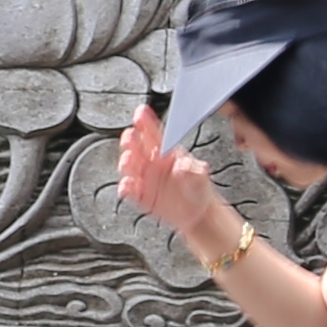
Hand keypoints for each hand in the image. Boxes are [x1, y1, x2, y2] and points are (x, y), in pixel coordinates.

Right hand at [112, 118, 237, 263]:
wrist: (197, 214)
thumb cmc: (199, 190)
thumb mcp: (201, 175)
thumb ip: (192, 169)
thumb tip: (181, 165)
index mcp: (167, 152)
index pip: (154, 133)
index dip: (146, 122)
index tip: (140, 113)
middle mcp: (153, 162)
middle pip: (136, 146)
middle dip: (131, 139)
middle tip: (130, 136)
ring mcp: (145, 178)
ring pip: (129, 165)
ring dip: (126, 161)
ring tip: (128, 160)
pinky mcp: (141, 195)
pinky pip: (129, 189)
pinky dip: (125, 187)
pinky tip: (127, 186)